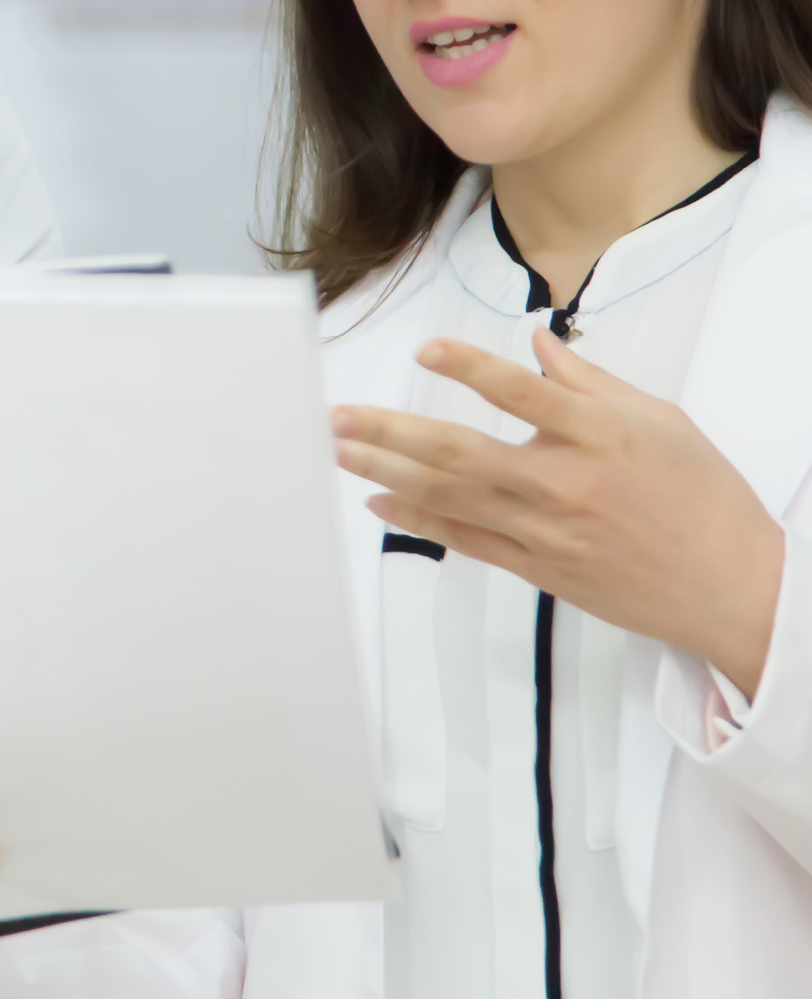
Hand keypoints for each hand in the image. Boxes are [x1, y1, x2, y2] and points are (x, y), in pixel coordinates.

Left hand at [334, 330, 784, 696]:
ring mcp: (544, 530)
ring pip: (449, 498)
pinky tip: (378, 502)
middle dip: (391, 432)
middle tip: (339, 416)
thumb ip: (591, 382)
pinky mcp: (534, 567)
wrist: (728, 586)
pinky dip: (416, 521)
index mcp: (601, 435)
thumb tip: (540, 343)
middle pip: (460, 453)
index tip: (424, 350)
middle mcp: (564, 483)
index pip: (523, 394)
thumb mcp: (660, 421)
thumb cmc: (702, 498)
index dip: (469, 369)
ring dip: (387, 473)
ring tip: (341, 451)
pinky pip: (463, 540)